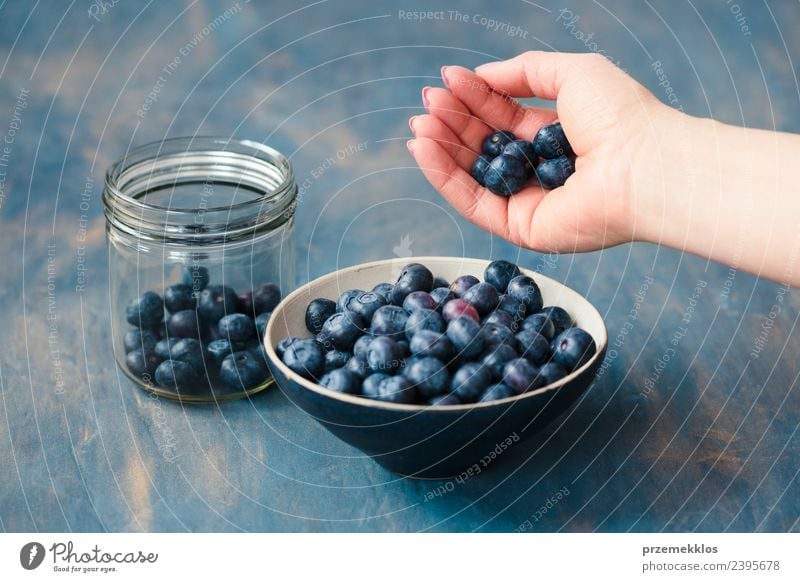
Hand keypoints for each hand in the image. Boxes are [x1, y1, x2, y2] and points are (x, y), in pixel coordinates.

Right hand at [407, 51, 672, 251]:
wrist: (644, 166)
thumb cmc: (621, 116)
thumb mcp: (571, 73)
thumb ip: (523, 70)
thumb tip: (480, 75)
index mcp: (555, 134)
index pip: (503, 116)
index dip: (473, 98)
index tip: (445, 80)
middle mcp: (540, 169)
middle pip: (484, 145)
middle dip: (454, 122)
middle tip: (427, 103)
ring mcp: (529, 201)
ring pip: (473, 175)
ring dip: (442, 149)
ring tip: (420, 125)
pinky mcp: (519, 228)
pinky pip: (473, 202)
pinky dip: (445, 178)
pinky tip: (425, 150)